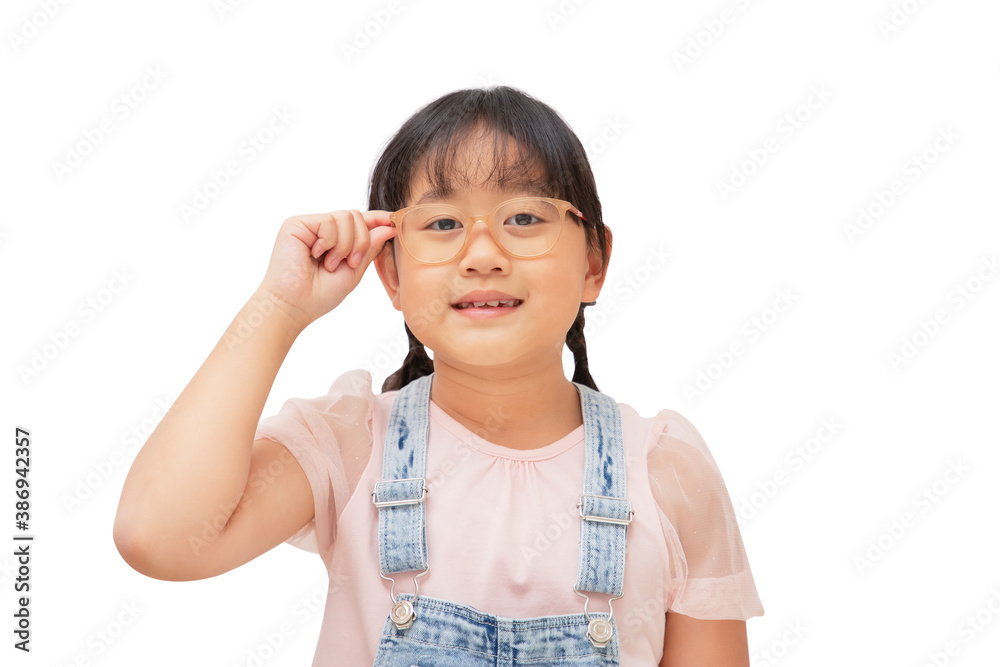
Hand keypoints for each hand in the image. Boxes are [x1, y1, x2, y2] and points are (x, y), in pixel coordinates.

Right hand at [257, 209, 396, 329]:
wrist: (294, 306)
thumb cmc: (319, 295)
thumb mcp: (353, 272)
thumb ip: (369, 249)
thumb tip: (388, 227)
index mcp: (334, 241)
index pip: (359, 223)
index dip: (377, 220)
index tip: (393, 221)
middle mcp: (321, 230)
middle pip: (356, 217)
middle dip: (361, 242)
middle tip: (349, 264)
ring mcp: (310, 225)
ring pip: (347, 217)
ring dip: (345, 245)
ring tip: (330, 264)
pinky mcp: (297, 223)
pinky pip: (330, 221)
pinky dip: (330, 242)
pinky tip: (317, 255)